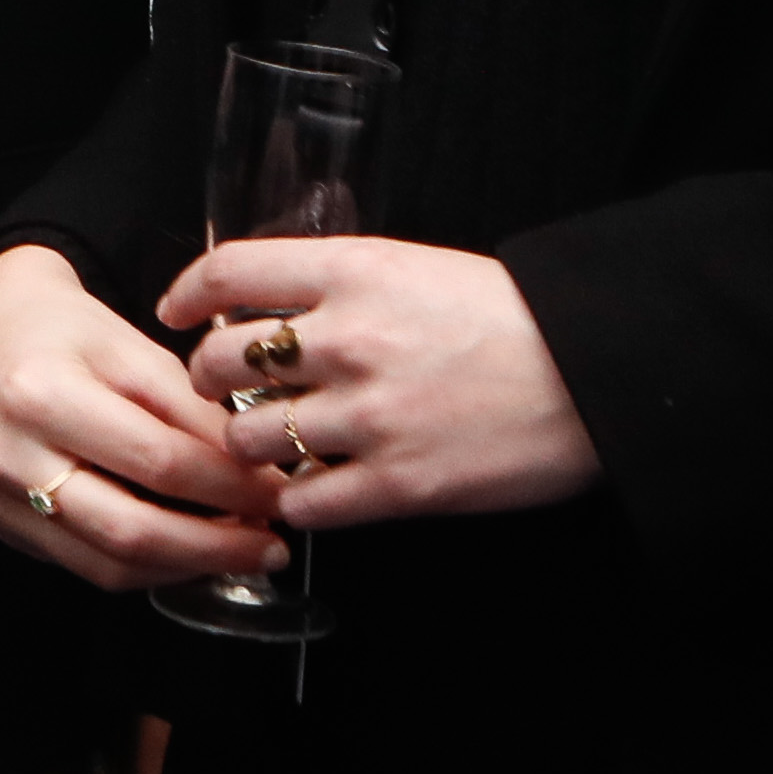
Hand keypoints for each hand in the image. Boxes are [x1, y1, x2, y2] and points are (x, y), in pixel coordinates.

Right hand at [0, 243, 288, 593]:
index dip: (230, 487)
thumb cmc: (68, 331)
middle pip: (128, 531)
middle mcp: (7, 456)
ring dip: (185, 567)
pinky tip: (187, 550)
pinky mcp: (2, 526)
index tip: (281, 495)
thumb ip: (195, 416)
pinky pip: (87, 566)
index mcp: (40, 395)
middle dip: (215, 548)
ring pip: (108, 567)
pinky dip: (148, 567)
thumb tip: (261, 479)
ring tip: (238, 551)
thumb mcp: (137, 351)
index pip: (157, 461)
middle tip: (270, 547)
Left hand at [154, 235, 601, 530]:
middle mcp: (349, 340)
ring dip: (250, 446)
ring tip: (274, 445)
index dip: (188, 293)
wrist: (596, 373)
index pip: (231, 273)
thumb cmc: (517, 319)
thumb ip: (345, 284)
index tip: (177, 311)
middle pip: (221, 362)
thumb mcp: (420, 269)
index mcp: (356, 273)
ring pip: (248, 439)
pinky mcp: (396, 485)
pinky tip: (314, 490)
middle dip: (210, 381)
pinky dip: (297, 501)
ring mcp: (368, 417)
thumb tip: (275, 308)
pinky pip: (302, 503)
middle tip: (226, 391)